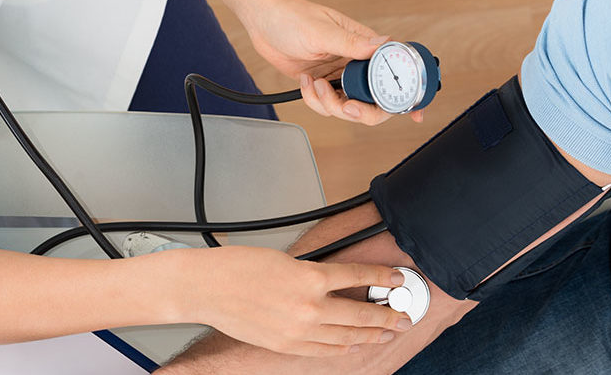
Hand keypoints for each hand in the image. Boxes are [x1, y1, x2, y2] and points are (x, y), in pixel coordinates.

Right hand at [174, 246, 411, 356]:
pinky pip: (323, 350)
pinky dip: (343, 348)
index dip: (382, 279)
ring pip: (347, 337)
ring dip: (371, 334)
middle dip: (387, 315)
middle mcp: (309, 307)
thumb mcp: (284, 259)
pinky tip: (354, 346)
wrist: (207, 288)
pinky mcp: (286, 345)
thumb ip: (311, 273)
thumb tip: (332, 283)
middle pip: (360, 314)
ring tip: (387, 332)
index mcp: (310, 277)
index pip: (358, 278)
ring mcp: (298, 330)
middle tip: (403, 315)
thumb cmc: (237, 267)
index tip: (397, 279)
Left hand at [239, 0, 423, 125]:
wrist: (264, 20)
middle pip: (373, 101)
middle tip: (345, 107)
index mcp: (363, 46)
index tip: (413, 113)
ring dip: (329, 104)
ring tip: (315, 85)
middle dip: (360, 110)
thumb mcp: (322, 31)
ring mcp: (338, 75)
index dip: (406, 96)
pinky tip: (306, 83)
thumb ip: (351, 43)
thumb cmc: (292, 17)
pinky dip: (314, 100)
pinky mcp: (322, 84)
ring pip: (347, 107)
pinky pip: (326, 105)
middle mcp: (355, 62)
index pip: (393, 73)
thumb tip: (383, 45)